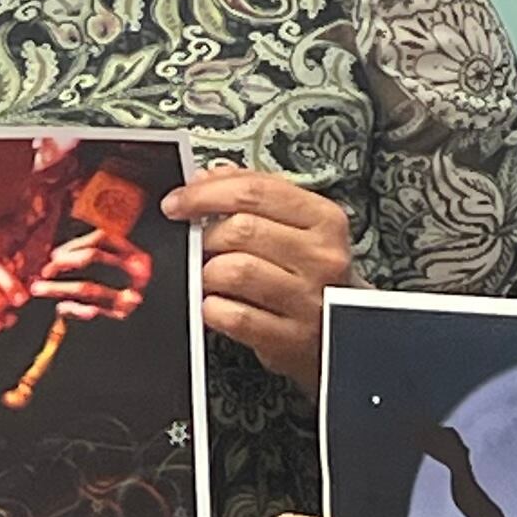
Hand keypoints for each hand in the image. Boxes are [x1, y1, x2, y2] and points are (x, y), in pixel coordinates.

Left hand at [25, 230, 150, 322]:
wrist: (143, 334)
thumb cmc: (121, 298)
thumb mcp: (117, 272)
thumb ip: (93, 259)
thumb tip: (55, 256)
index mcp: (137, 255)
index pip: (103, 238)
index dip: (75, 244)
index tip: (55, 254)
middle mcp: (138, 272)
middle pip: (94, 257)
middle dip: (64, 262)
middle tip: (45, 270)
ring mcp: (131, 296)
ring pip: (87, 286)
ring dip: (57, 287)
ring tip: (39, 289)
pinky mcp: (120, 318)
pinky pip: (89, 310)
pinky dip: (72, 309)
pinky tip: (61, 308)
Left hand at [172, 170, 354, 391]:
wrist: (337, 331)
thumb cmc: (311, 273)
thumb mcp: (299, 225)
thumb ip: (255, 194)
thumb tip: (208, 178)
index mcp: (324, 220)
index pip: (254, 191)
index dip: (205, 193)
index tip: (178, 202)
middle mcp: (320, 258)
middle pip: (241, 229)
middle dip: (205, 235)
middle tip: (199, 245)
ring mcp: (307, 300)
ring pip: (233, 271)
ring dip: (208, 272)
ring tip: (212, 275)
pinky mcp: (288, 338)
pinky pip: (232, 315)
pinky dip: (213, 308)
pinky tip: (219, 304)